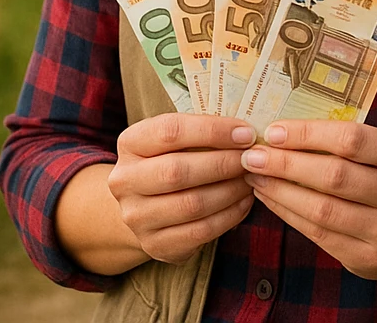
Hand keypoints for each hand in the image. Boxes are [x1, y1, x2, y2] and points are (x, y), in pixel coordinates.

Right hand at [107, 113, 256, 264]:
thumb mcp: (177, 138)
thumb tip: (247, 132)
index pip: (170, 131)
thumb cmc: (172, 158)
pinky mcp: (154, 245)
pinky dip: (229, 216)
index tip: (246, 133)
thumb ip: (204, 131)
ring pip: (191, 204)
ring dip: (230, 191)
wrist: (147, 204)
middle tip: (252, 159)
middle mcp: (125, 180)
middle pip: (177, 171)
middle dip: (223, 164)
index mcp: (131, 143)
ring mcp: (136, 217)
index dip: (212, 131)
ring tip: (251, 179)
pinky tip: (245, 201)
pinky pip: (199, 231)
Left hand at [239, 120, 376, 279]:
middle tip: (252, 154)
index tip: (274, 130)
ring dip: (281, 191)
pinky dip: (289, 214)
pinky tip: (272, 198)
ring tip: (255, 176)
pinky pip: (319, 234)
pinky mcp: (369, 261)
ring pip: (322, 210)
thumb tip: (286, 130)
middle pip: (335, 177)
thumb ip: (352, 142)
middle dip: (286, 163)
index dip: (309, 134)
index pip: (353, 140)